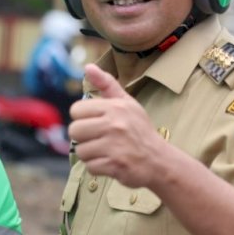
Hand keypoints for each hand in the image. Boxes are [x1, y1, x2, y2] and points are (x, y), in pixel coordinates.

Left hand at [68, 63, 167, 187]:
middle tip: (98, 139)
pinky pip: (90, 167)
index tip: (94, 123)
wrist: (159, 160)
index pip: (76, 110)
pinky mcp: (115, 164)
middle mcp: (114, 124)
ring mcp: (115, 145)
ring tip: (106, 151)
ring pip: (81, 150)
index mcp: (115, 107)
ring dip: (90, 154)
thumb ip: (106, 84)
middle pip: (74, 131)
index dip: (82, 118)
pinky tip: (110, 162)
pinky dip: (98, 167)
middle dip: (83, 138)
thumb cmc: (139, 129)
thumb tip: (88, 67)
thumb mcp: (127, 103)